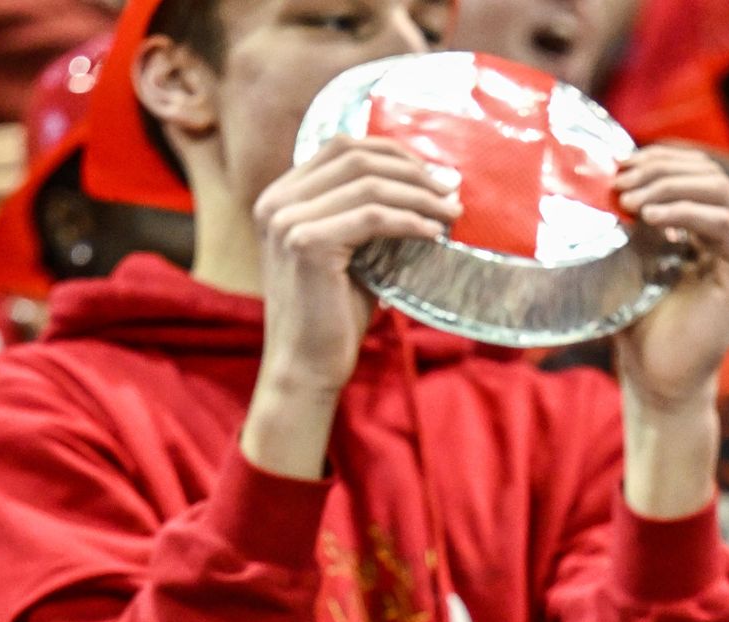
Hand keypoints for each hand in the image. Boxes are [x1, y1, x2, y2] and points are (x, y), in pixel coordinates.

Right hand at [253, 137, 460, 405]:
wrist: (306, 368)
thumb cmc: (331, 316)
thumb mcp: (348, 252)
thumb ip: (366, 214)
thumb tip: (427, 183)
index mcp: (281, 197)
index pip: (341, 148)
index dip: (392, 153)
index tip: (432, 174)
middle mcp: (276, 202)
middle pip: (356, 157)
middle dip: (411, 170)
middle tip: (450, 189)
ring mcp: (288, 221)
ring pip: (369, 184)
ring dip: (418, 195)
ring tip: (452, 212)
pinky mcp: (307, 244)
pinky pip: (373, 218)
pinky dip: (410, 221)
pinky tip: (434, 234)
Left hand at [610, 144, 728, 417]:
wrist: (657, 381)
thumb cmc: (641, 328)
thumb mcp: (632, 260)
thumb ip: (635, 220)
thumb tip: (615, 174)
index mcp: (717, 230)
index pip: (698, 171)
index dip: (661, 159)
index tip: (619, 166)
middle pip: (709, 173)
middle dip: (660, 169)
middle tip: (619, 182)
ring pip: (718, 189)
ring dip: (667, 186)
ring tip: (627, 199)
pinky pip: (722, 221)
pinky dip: (682, 211)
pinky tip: (647, 216)